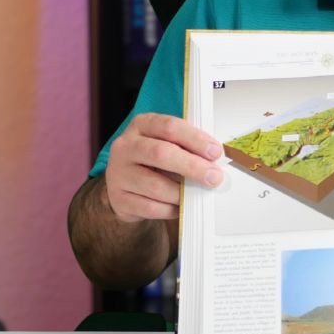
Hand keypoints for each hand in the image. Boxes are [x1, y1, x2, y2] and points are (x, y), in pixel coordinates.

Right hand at [103, 113, 223, 222]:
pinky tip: (179, 206)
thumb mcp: (168, 144)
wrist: (125, 185)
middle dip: (192, 166)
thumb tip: (215, 162)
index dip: (195, 139)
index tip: (215, 152)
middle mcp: (125, 146)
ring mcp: (118, 173)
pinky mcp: (118, 198)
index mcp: (141, 125)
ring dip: (182, 193)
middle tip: (214, 177)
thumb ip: (188, 147)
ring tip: (196, 195)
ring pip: (156, 185)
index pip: (169, 127)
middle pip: (161, 153)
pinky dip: (170, 209)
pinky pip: (150, 207)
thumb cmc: (154, 161)